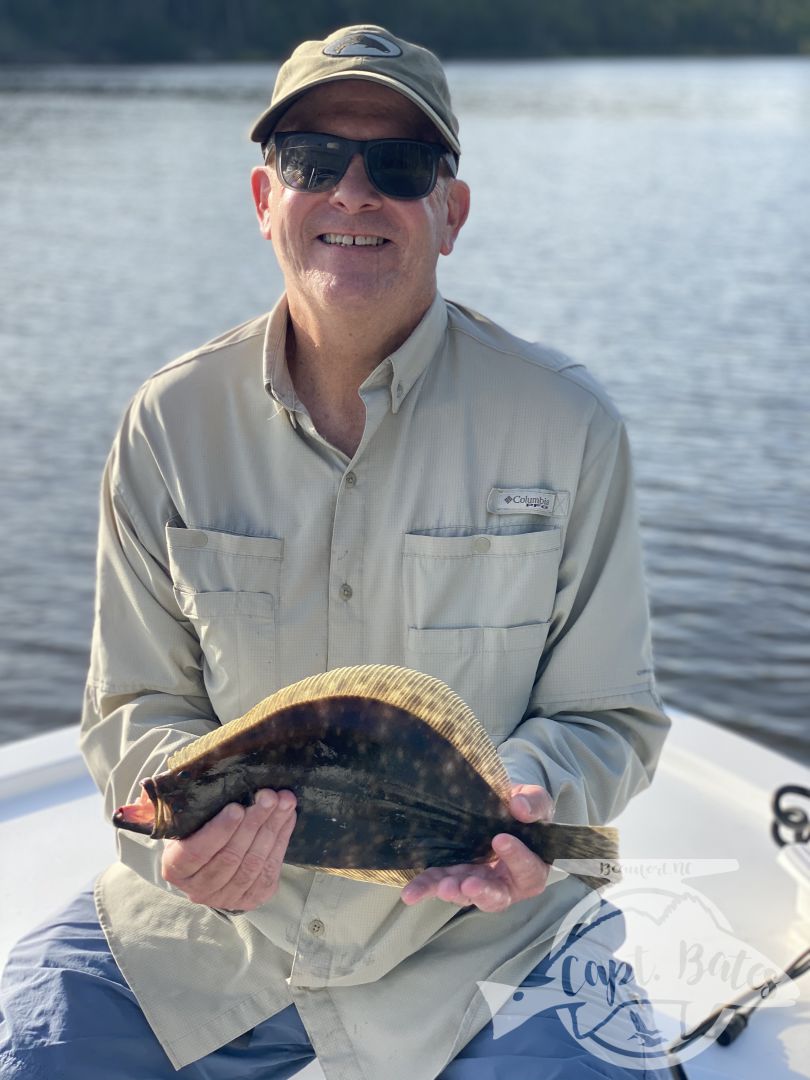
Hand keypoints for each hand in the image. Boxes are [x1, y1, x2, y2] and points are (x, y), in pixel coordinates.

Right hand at [161, 789, 296, 911]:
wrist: (210, 861)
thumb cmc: (196, 832)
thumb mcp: (185, 820)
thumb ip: (188, 809)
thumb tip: (196, 784)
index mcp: (175, 868)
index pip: (196, 852)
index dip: (218, 831)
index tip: (236, 807)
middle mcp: (198, 889)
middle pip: (230, 857)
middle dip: (253, 823)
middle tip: (269, 796)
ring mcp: (226, 897)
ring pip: (253, 864)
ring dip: (273, 829)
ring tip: (285, 802)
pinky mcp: (251, 898)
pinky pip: (270, 870)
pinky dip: (282, 841)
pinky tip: (288, 818)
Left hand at [400, 784, 552, 912]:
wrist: (501, 809)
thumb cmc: (523, 811)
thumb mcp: (536, 802)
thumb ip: (534, 804)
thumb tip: (520, 807)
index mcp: (531, 867)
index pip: (528, 870)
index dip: (517, 857)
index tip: (500, 839)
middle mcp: (505, 883)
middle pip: (497, 896)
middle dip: (481, 891)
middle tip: (468, 885)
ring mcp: (477, 881)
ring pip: (466, 893)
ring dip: (453, 891)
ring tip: (442, 888)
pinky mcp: (454, 875)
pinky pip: (440, 883)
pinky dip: (426, 887)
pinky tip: (411, 893)